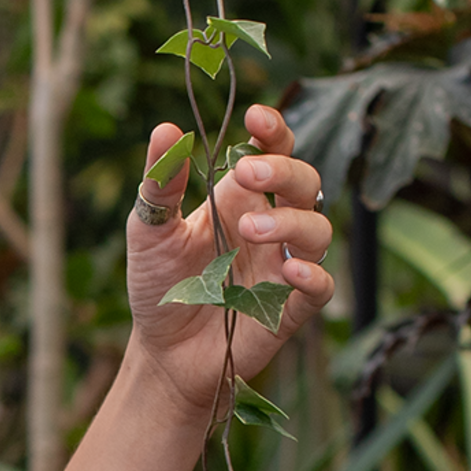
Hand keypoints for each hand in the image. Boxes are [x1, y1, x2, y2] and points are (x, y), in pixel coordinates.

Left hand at [126, 104, 335, 418]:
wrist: (161, 352)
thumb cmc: (159, 285)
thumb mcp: (149, 230)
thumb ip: (160, 183)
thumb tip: (165, 128)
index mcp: (238, 199)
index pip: (272, 153)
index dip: (274, 132)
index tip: (258, 118)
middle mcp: (270, 226)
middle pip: (305, 183)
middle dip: (284, 171)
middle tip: (247, 174)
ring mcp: (284, 266)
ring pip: (318, 230)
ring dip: (291, 222)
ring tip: (251, 228)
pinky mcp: (290, 308)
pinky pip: (321, 286)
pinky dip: (312, 275)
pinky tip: (288, 269)